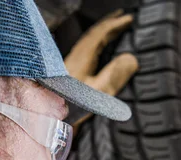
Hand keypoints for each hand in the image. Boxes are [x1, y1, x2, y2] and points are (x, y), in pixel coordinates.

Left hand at [64, 9, 138, 127]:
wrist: (47, 120)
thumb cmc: (71, 109)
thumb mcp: (98, 94)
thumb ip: (114, 75)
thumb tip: (132, 59)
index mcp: (82, 58)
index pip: (100, 34)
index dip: (115, 25)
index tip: (129, 19)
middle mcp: (74, 57)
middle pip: (92, 34)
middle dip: (108, 24)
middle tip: (123, 18)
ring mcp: (68, 65)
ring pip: (87, 41)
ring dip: (101, 33)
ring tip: (112, 29)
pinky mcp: (65, 73)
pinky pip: (83, 50)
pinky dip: (94, 44)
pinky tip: (95, 51)